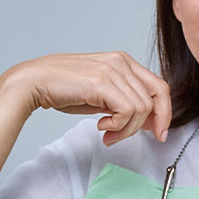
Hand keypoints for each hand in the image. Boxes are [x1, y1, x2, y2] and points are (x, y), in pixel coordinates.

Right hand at [11, 52, 170, 144]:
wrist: (34, 82)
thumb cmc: (64, 90)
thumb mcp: (102, 96)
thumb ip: (125, 103)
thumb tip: (149, 122)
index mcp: (124, 61)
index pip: (159, 86)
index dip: (164, 112)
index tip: (159, 132)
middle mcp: (122, 62)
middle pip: (157, 97)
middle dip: (151, 124)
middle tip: (133, 137)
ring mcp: (113, 70)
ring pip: (142, 108)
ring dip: (127, 129)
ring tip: (107, 133)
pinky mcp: (102, 82)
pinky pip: (128, 111)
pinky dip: (118, 125)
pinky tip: (101, 126)